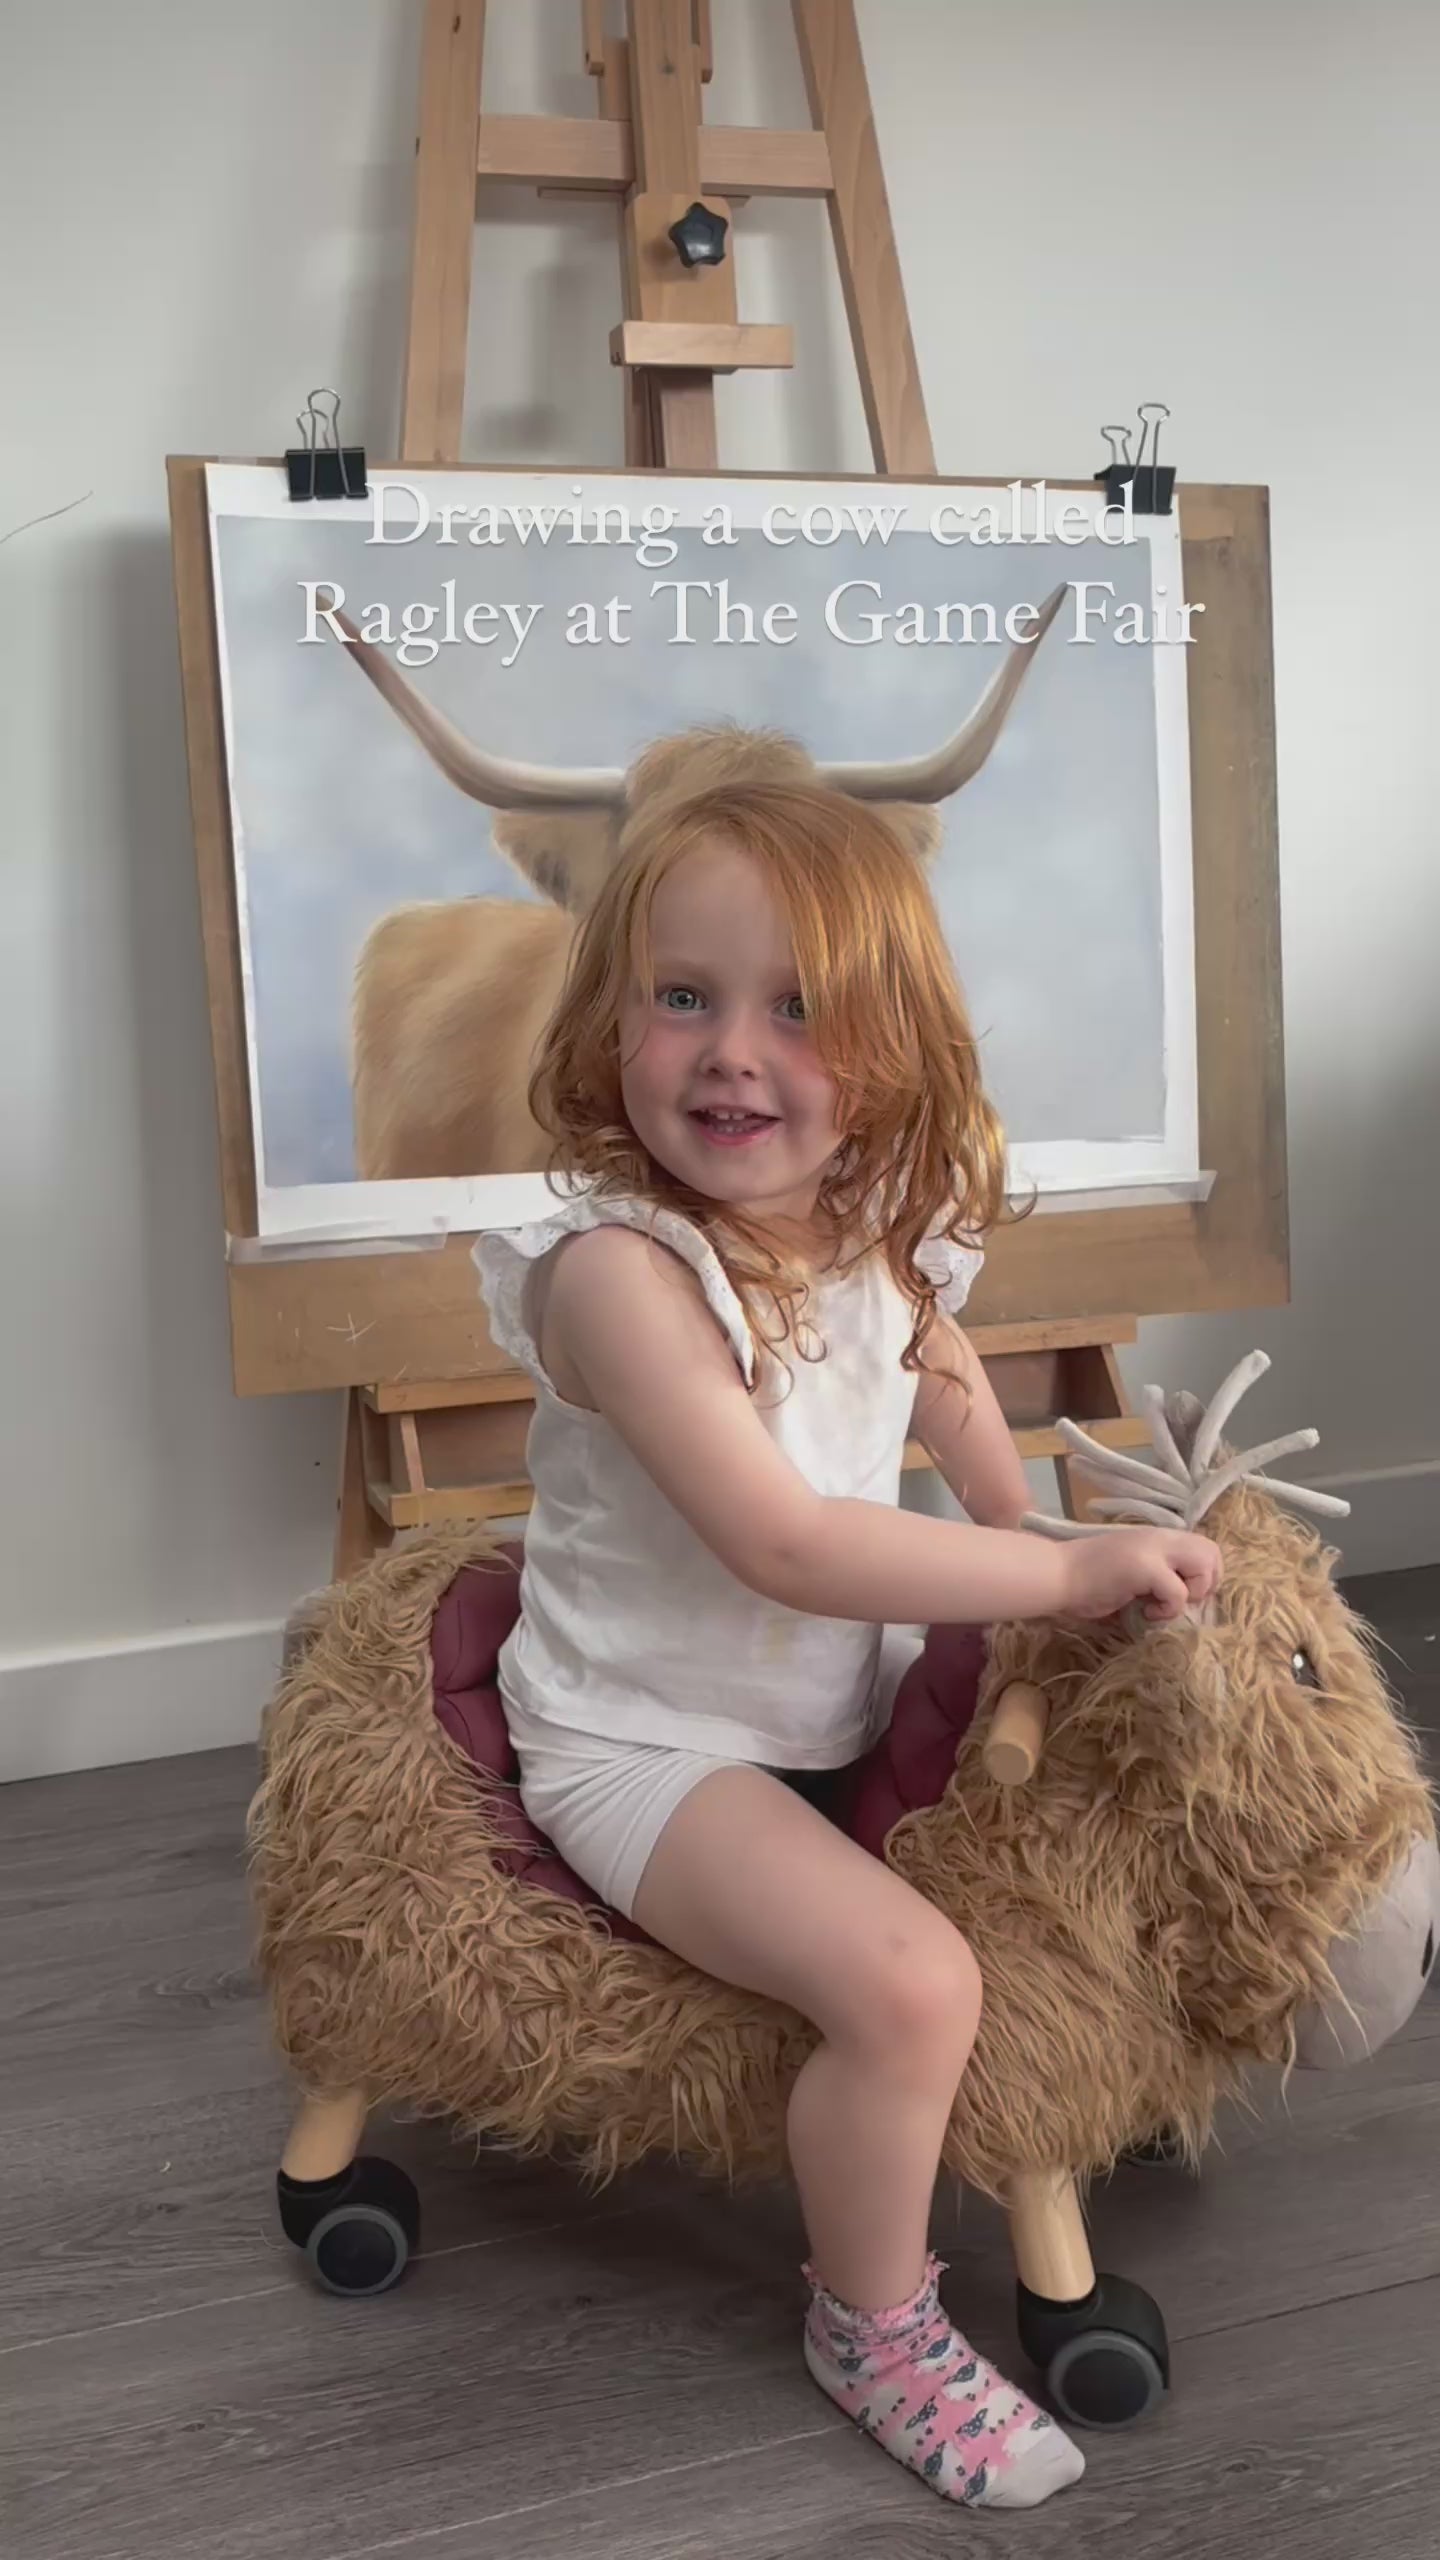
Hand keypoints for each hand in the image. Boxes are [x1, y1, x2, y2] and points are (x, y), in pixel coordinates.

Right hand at [1059, 1527, 1221, 1624]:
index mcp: (1158, 1537)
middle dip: (1206, 1583)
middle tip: (1180, 1600)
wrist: (1057, 1575)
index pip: (1205, 1546)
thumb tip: (1181, 1599)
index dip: (1203, 1575)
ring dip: (1191, 1593)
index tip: (1182, 1594)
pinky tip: (1145, 1612)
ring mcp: (1154, 1550)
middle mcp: (1161, 1537)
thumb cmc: (1086, 1579)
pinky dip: (1167, 1610)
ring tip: (1164, 1604)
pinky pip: (1179, 1593)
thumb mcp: (1131, 1570)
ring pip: (1204, 1565)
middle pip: (1212, 1551)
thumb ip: (1157, 1574)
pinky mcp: (1146, 1568)